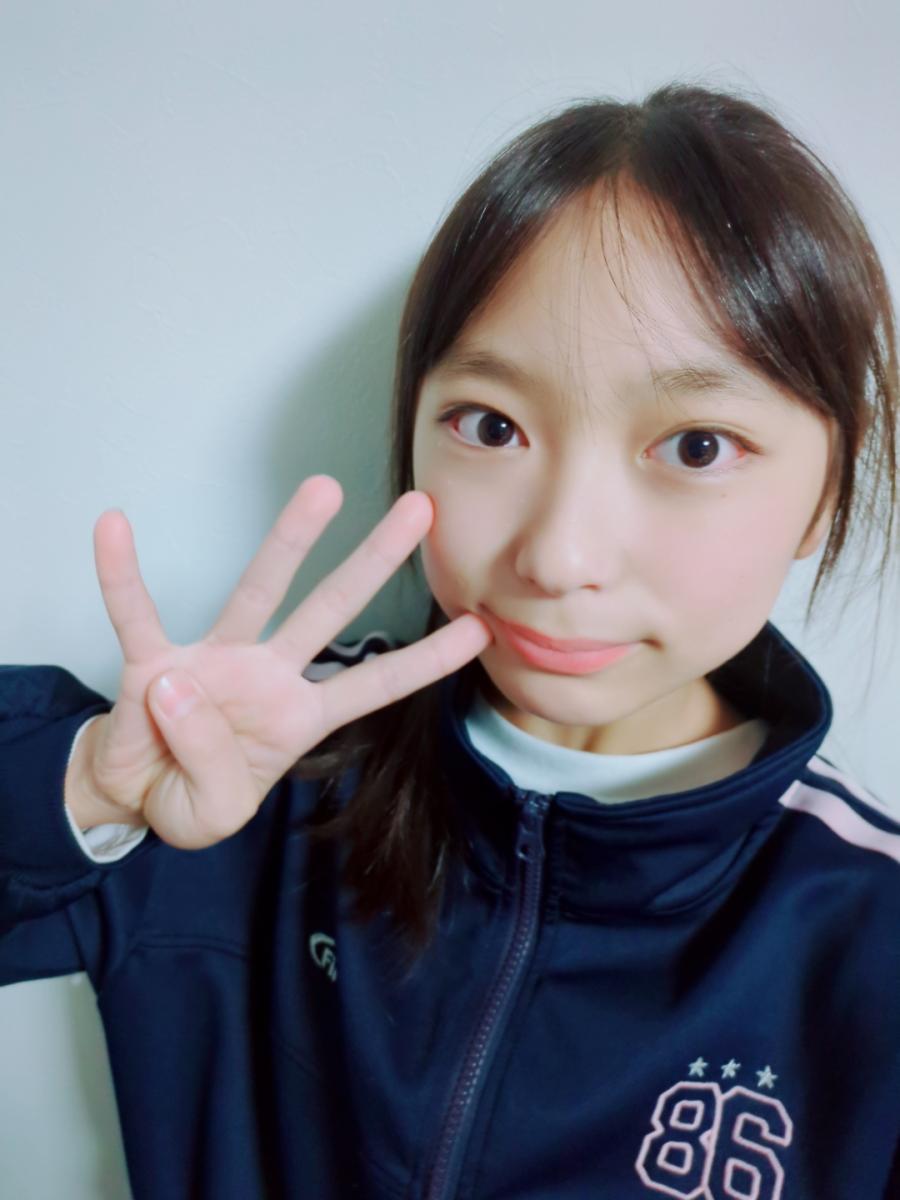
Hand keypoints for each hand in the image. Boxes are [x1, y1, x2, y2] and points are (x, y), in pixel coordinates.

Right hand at [77, 476, 492, 848]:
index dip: (425, 662)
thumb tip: (179, 688)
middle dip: (376, 561)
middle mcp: (266, 675)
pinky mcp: (151, 662)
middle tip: (422, 509)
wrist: (131, 796)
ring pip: (257, 591)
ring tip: (323, 489)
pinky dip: (121, 575)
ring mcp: (212, 661)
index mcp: (299, 717)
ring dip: (289, 541)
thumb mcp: (215, 811)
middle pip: (331, 610)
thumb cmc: (189, 795)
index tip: (479, 629)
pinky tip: (115, 528)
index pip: (374, 686)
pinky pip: (135, 613)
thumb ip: (211, 763)